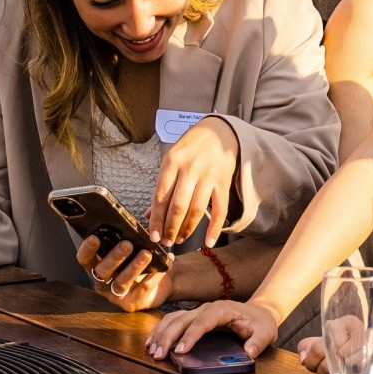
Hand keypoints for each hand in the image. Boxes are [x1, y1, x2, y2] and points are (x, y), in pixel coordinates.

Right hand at [77, 234, 174, 312]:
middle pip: (102, 271)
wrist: (160, 282)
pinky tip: (160, 267)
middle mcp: (102, 282)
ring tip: (146, 254)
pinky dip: (152, 276)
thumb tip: (127, 224)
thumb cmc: (139, 259)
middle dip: (115, 257)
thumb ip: (124, 239)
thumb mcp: (131, 249)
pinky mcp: (131, 304)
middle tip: (127, 244)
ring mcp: (115, 295)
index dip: (87, 249)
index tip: (94, 237)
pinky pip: (142, 289)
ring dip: (134, 267)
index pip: (85, 259)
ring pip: (121, 282)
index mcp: (97, 266)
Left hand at [148, 117, 239, 249]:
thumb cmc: (191, 147)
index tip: (153, 235)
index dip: (156, 219)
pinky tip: (208, 241)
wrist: (219, 131)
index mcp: (172, 162)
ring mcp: (208, 176)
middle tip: (166, 242)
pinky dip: (214, 228)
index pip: (161, 196)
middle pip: (178, 206)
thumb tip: (149, 215)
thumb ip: (162, 187)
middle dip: (170, 228)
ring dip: (187, 229)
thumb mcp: (172, 160)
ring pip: (196, 210)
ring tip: (179, 239)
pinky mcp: (223, 182)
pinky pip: (220, 209)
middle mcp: (190, 169)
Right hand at [148, 297, 278, 361]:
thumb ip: (258, 342)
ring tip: (152, 350)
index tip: (180, 350)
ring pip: (174, 318)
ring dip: (161, 333)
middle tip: (159, 354)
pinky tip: (153, 342)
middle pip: (183, 319)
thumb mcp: (266, 333)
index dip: (190, 336)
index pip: (203, 322)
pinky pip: (173, 320)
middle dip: (169, 336)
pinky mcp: (194, 317)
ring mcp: (198, 311)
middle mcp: (207, 308)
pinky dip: (161, 330)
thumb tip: (250, 352)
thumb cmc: (260, 323)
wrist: (259, 312)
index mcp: (222, 310)